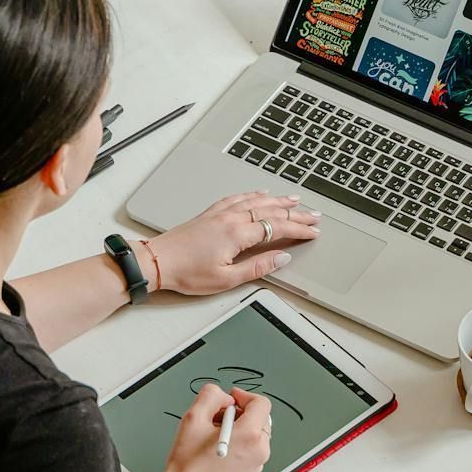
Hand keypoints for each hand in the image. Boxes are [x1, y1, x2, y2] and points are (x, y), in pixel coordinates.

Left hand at [146, 191, 319, 294]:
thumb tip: (281, 258)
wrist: (158, 261)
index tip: (313, 232)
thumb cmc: (187, 272)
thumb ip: (257, 267)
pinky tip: (260, 193)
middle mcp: (231, 218)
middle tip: (314, 215)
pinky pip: (238, 197)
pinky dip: (253, 194)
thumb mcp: (226, 279)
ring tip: (295, 199)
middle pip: (272, 211)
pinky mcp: (210, 213)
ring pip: (257, 201)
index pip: (278, 228)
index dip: (299, 230)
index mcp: (238, 234)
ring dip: (279, 199)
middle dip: (296, 213)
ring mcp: (220, 213)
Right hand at [163, 385, 273, 471]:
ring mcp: (258, 462)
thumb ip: (211, 396)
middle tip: (218, 417)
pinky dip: (240, 441)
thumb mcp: (193, 418)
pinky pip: (252, 447)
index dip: (244, 396)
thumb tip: (225, 397)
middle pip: (260, 417)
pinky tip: (219, 448)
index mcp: (250, 435)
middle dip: (240, 412)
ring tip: (216, 435)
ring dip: (239, 427)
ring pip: (256, 432)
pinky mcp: (252, 471)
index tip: (230, 399)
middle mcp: (260, 450)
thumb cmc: (188, 463)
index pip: (261, 403)